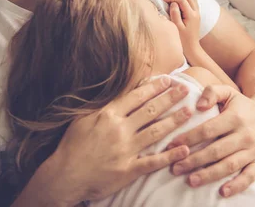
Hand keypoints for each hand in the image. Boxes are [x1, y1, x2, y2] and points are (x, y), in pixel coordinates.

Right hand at [43, 77, 191, 203]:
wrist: (64, 176)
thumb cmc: (72, 145)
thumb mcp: (84, 118)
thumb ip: (105, 105)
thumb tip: (122, 90)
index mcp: (108, 114)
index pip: (137, 96)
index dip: (154, 87)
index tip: (168, 80)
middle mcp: (119, 129)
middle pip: (151, 110)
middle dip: (170, 98)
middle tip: (185, 89)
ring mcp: (125, 150)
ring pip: (156, 132)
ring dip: (175, 121)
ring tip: (190, 112)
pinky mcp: (128, 169)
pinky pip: (153, 161)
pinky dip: (170, 155)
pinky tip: (184, 149)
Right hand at [164, 0, 200, 52]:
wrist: (192, 48)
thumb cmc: (183, 40)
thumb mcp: (177, 27)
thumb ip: (175, 14)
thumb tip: (173, 3)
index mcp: (191, 15)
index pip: (182, 1)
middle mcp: (196, 13)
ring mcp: (197, 14)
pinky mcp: (196, 16)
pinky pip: (193, 3)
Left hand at [166, 85, 254, 197]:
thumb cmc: (242, 105)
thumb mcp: (228, 92)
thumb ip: (211, 92)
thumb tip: (198, 106)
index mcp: (235, 117)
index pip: (208, 130)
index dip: (189, 138)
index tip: (172, 145)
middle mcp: (245, 134)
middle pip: (216, 150)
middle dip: (194, 160)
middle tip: (175, 168)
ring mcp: (254, 150)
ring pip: (229, 165)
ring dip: (209, 175)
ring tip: (191, 180)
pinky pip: (250, 177)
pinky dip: (237, 186)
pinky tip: (223, 192)